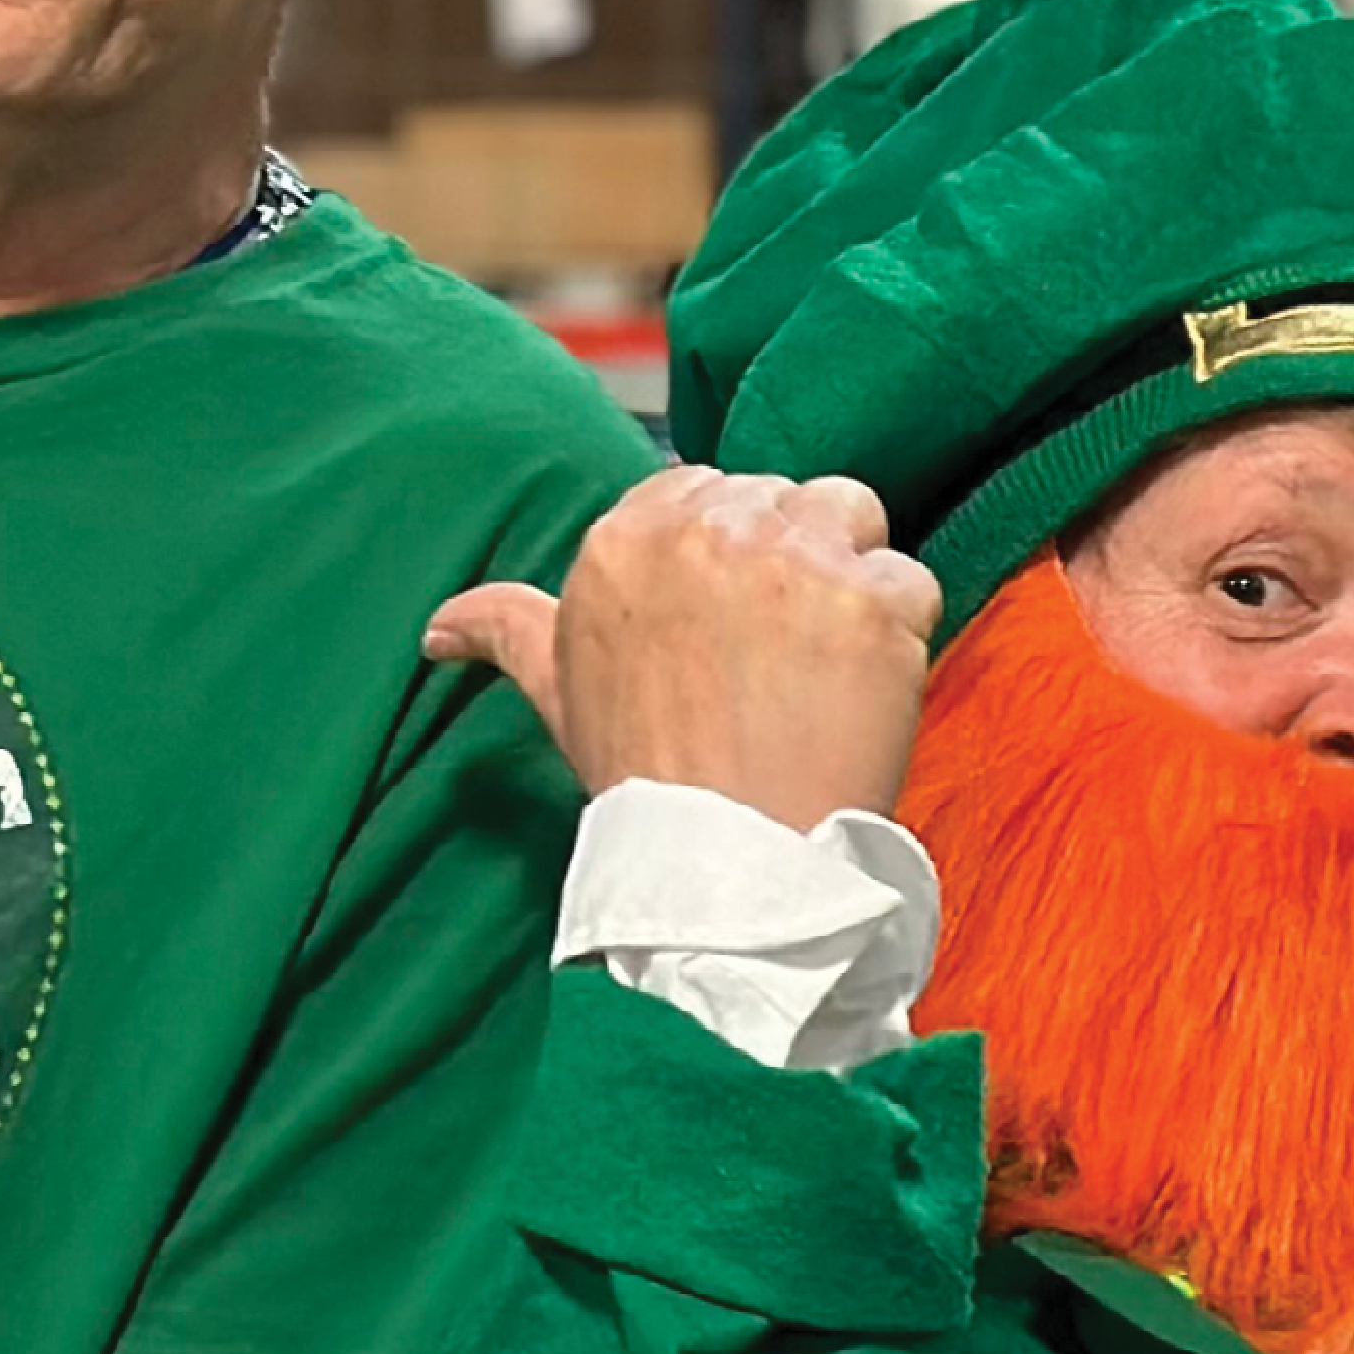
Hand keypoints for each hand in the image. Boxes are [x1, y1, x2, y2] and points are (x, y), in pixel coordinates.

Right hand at [419, 468, 943, 835]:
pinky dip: (903, 633)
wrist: (725, 866)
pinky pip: (914, 579)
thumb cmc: (647, 780)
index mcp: (625, 537)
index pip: (706, 487)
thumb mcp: (559, 695)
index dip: (732, 551)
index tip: (730, 621)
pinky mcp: (871, 599)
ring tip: (826, 659)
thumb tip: (440, 630)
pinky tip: (863, 689)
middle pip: (783, 496)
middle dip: (792, 560)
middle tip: (776, 656)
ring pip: (854, 512)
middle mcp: (708, 529)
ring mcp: (795, 559)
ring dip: (852, 575)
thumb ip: (505, 632)